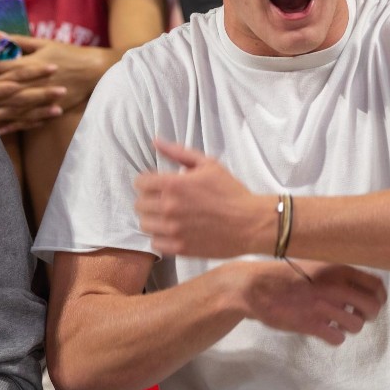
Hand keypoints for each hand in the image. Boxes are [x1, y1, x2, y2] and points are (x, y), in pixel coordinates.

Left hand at [0, 35, 104, 133]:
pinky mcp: (50, 108)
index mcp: (32, 62)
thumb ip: (18, 41)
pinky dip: (13, 125)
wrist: (95, 71)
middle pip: (4, 88)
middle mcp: (35, 81)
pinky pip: (29, 119)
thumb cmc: (69, 53)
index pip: (2, 67)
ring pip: (14, 106)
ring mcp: (43, 96)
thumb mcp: (44, 43)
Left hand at [135, 139, 271, 257]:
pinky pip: (155, 243)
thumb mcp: (208, 164)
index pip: (139, 183)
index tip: (156, 185)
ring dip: (153, 219)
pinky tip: (173, 231)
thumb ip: (178, 152)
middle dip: (149, 200)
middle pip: (139, 204)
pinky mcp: (179, 247)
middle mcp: (168, 207)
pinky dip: (161, 237)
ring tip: (168, 217)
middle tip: (164, 200)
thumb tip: (156, 141)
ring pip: (145, 224)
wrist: (250, 223)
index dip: (147, 182)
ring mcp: (173, 230)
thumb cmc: (231, 192)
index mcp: (173, 184)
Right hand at [228, 260, 386, 344]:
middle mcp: (335, 287)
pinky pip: (337, 338)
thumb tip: (361, 287)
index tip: (373, 302)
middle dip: (368, 315)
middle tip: (357, 315)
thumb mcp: (315, 264)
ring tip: (338, 323)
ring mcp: (323, 307)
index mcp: (338, 269)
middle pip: (372, 308)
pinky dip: (334, 337)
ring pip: (357, 326)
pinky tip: (325, 330)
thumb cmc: (285, 275)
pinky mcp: (311, 324)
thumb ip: (338, 274)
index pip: (376, 285)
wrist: (255, 287)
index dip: (379, 297)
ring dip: (350, 327)